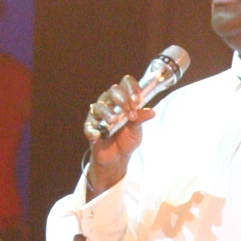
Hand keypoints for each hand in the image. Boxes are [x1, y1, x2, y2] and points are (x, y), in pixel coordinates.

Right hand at [84, 76, 154, 194]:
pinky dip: (92, 130)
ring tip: (115, 121)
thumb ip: (140, 119)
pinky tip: (98, 136)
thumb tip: (151, 112)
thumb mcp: (137, 129)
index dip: (132, 89)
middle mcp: (109, 102)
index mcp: (123, 99)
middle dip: (123, 101)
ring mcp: (98, 114)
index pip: (126, 83)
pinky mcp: (90, 127)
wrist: (117, 157)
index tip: (137, 101)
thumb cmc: (127, 138)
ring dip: (108, 113)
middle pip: (113, 91)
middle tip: (131, 115)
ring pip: (99, 107)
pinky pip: (89, 126)